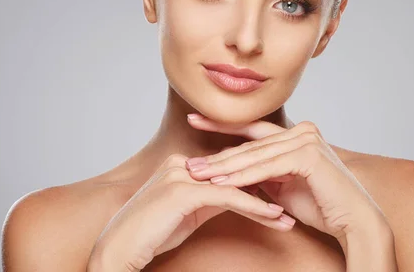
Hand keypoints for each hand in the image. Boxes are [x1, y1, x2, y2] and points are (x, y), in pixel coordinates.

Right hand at [87, 153, 294, 271]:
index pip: (228, 169)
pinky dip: (255, 208)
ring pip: (235, 184)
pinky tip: (274, 217)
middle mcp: (182, 164)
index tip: (281, 193)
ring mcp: (182, 175)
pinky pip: (229, 197)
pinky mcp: (184, 191)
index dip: (256, 182)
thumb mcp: (187, 214)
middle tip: (294, 199)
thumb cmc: (150, 235)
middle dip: (266, 187)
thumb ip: (210, 200)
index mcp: (182, 165)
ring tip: (289, 215)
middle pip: (235, 173)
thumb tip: (238, 197)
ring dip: (266, 200)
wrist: (119, 249)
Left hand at [185, 114, 391, 246]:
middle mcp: (302, 131)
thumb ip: (262, 172)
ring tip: (198, 173)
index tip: (194, 120)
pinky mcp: (308, 156)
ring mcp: (306, 140)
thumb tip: (233, 171)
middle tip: (189, 160)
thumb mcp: (283, 185)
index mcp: (296, 134)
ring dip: (225, 166)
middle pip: (250, 144)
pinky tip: (222, 182)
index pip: (253, 129)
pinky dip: (244, 176)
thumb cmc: (321, 204)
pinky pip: (268, 167)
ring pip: (256, 155)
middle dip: (217, 154)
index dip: (222, 125)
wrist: (353, 220)